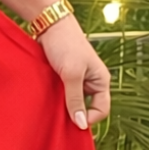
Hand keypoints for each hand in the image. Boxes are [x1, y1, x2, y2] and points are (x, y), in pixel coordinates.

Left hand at [36, 14, 110, 129]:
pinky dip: (55, 99)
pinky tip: (46, 100)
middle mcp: (91, 82)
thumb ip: (75, 99)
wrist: (50, 25)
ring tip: (51, 108)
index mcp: (101, 81)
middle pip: (86, 108)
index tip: (72, 123)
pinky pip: (61, 95)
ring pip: (72, 102)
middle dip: (74, 114)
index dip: (88, 119)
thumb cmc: (65, 44)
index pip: (102, 110)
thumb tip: (80, 124)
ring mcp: (76, 81)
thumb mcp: (71, 74)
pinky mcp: (63, 78)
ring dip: (63, 107)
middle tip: (60, 119)